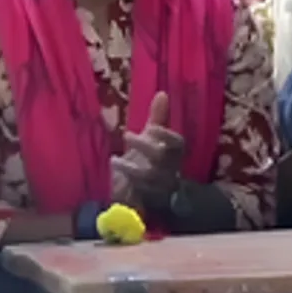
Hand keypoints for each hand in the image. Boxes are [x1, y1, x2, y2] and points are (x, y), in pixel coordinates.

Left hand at [112, 92, 184, 211]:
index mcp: (173, 153)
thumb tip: (162, 93)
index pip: (177, 143)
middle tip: (127, 135)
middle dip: (144, 145)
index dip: (166, 135)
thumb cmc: (151, 159)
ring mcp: (159, 185)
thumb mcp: (153, 138)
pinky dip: (126, 182)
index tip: (151, 128)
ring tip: (115, 159)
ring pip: (149, 176)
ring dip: (131, 167)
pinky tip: (115, 171)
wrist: (150, 192)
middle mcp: (170, 169)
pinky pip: (138, 192)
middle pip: (161, 157)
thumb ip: (158, 117)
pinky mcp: (147, 200)